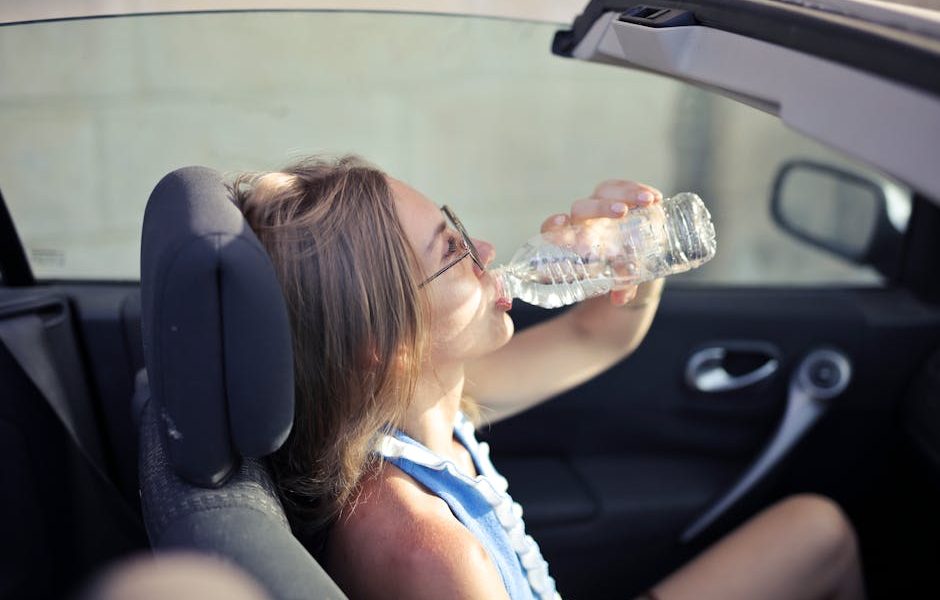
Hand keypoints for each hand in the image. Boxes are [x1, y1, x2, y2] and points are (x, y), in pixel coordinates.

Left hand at [540, 180, 662, 305]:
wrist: (629, 260)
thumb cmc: (613, 272)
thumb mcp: (616, 281)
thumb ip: (619, 287)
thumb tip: (620, 298)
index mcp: (572, 241)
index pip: (552, 229)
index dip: (554, 225)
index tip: (562, 221)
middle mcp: (583, 221)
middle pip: (582, 208)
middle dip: (600, 208)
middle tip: (622, 212)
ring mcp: (600, 206)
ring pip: (605, 192)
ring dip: (626, 194)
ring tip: (648, 202)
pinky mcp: (618, 197)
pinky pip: (623, 187)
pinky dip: (638, 190)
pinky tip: (655, 198)